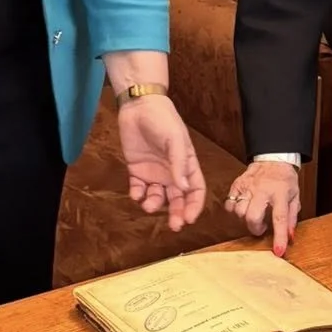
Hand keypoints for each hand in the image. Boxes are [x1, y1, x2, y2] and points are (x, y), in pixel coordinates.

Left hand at [118, 96, 206, 231]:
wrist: (139, 106)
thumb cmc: (163, 120)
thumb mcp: (175, 140)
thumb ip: (179, 164)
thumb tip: (183, 189)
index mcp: (187, 165)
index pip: (195, 190)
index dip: (194, 205)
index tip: (189, 218)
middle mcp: (172, 172)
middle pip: (177, 199)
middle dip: (176, 213)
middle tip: (174, 226)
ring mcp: (154, 172)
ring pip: (157, 197)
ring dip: (154, 204)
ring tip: (149, 205)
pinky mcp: (137, 170)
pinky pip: (138, 189)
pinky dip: (138, 195)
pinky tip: (136, 194)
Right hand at [225, 161, 300, 256]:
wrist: (273, 158)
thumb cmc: (285, 179)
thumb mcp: (295, 197)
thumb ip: (291, 218)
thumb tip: (289, 237)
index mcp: (280, 193)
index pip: (280, 218)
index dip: (279, 237)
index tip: (279, 251)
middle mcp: (262, 190)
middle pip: (252, 216)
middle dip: (255, 228)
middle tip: (261, 228)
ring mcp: (247, 187)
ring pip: (239, 212)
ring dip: (246, 219)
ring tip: (254, 214)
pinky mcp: (237, 185)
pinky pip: (230, 204)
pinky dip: (235, 210)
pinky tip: (244, 207)